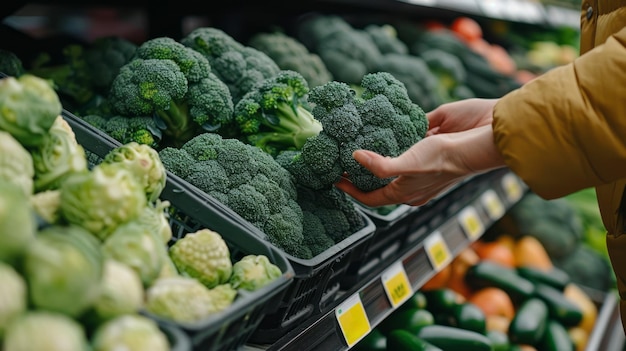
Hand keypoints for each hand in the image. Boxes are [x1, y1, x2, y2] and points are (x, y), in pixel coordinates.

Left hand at [335, 99, 505, 207]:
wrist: (481, 137)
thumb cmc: (447, 159)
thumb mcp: (410, 165)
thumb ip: (381, 166)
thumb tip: (355, 157)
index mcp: (406, 192)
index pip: (371, 197)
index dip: (350, 190)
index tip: (334, 178)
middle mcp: (411, 177)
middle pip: (378, 179)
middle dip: (358, 171)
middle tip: (338, 159)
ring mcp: (419, 155)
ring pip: (391, 154)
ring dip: (374, 148)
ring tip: (353, 138)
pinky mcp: (427, 135)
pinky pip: (404, 133)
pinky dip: (391, 129)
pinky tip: (379, 120)